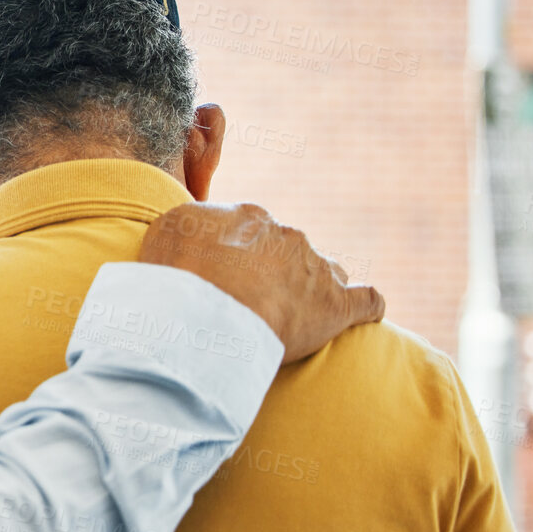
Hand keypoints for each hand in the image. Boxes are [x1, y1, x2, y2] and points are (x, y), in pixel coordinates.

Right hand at [139, 202, 384, 362]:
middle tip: (251, 304)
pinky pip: (366, 301)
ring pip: (327, 271)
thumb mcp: (166, 231)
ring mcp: (316, 268)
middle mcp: (287, 235)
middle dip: (276, 272)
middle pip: (289, 250)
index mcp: (250, 217)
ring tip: (298, 314)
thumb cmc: (178, 275)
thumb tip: (198, 234)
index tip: (224, 278)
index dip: (238, 255)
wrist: (206, 313)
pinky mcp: (337, 305)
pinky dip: (365, 306)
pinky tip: (362, 313)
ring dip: (316, 287)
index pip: (251, 230)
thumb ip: (189, 226)